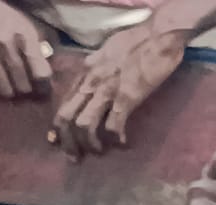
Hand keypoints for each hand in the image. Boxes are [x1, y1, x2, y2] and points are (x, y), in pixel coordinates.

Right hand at [0, 0, 52, 98]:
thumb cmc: (10, 19)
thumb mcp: (30, 29)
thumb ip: (39, 50)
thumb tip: (47, 76)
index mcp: (24, 36)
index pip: (40, 73)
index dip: (44, 87)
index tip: (44, 90)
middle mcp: (4, 43)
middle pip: (22, 84)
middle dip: (28, 92)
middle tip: (28, 92)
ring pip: (4, 88)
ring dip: (11, 93)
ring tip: (13, 89)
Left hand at [50, 21, 185, 159]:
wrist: (158, 35)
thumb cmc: (137, 41)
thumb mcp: (106, 52)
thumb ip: (96, 67)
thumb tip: (92, 78)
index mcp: (85, 71)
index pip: (63, 102)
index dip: (58, 126)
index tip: (59, 141)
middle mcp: (90, 81)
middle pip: (67, 117)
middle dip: (67, 142)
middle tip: (75, 157)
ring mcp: (107, 90)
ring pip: (84, 124)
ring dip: (90, 144)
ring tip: (100, 151)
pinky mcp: (126, 97)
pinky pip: (113, 125)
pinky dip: (116, 139)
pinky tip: (123, 144)